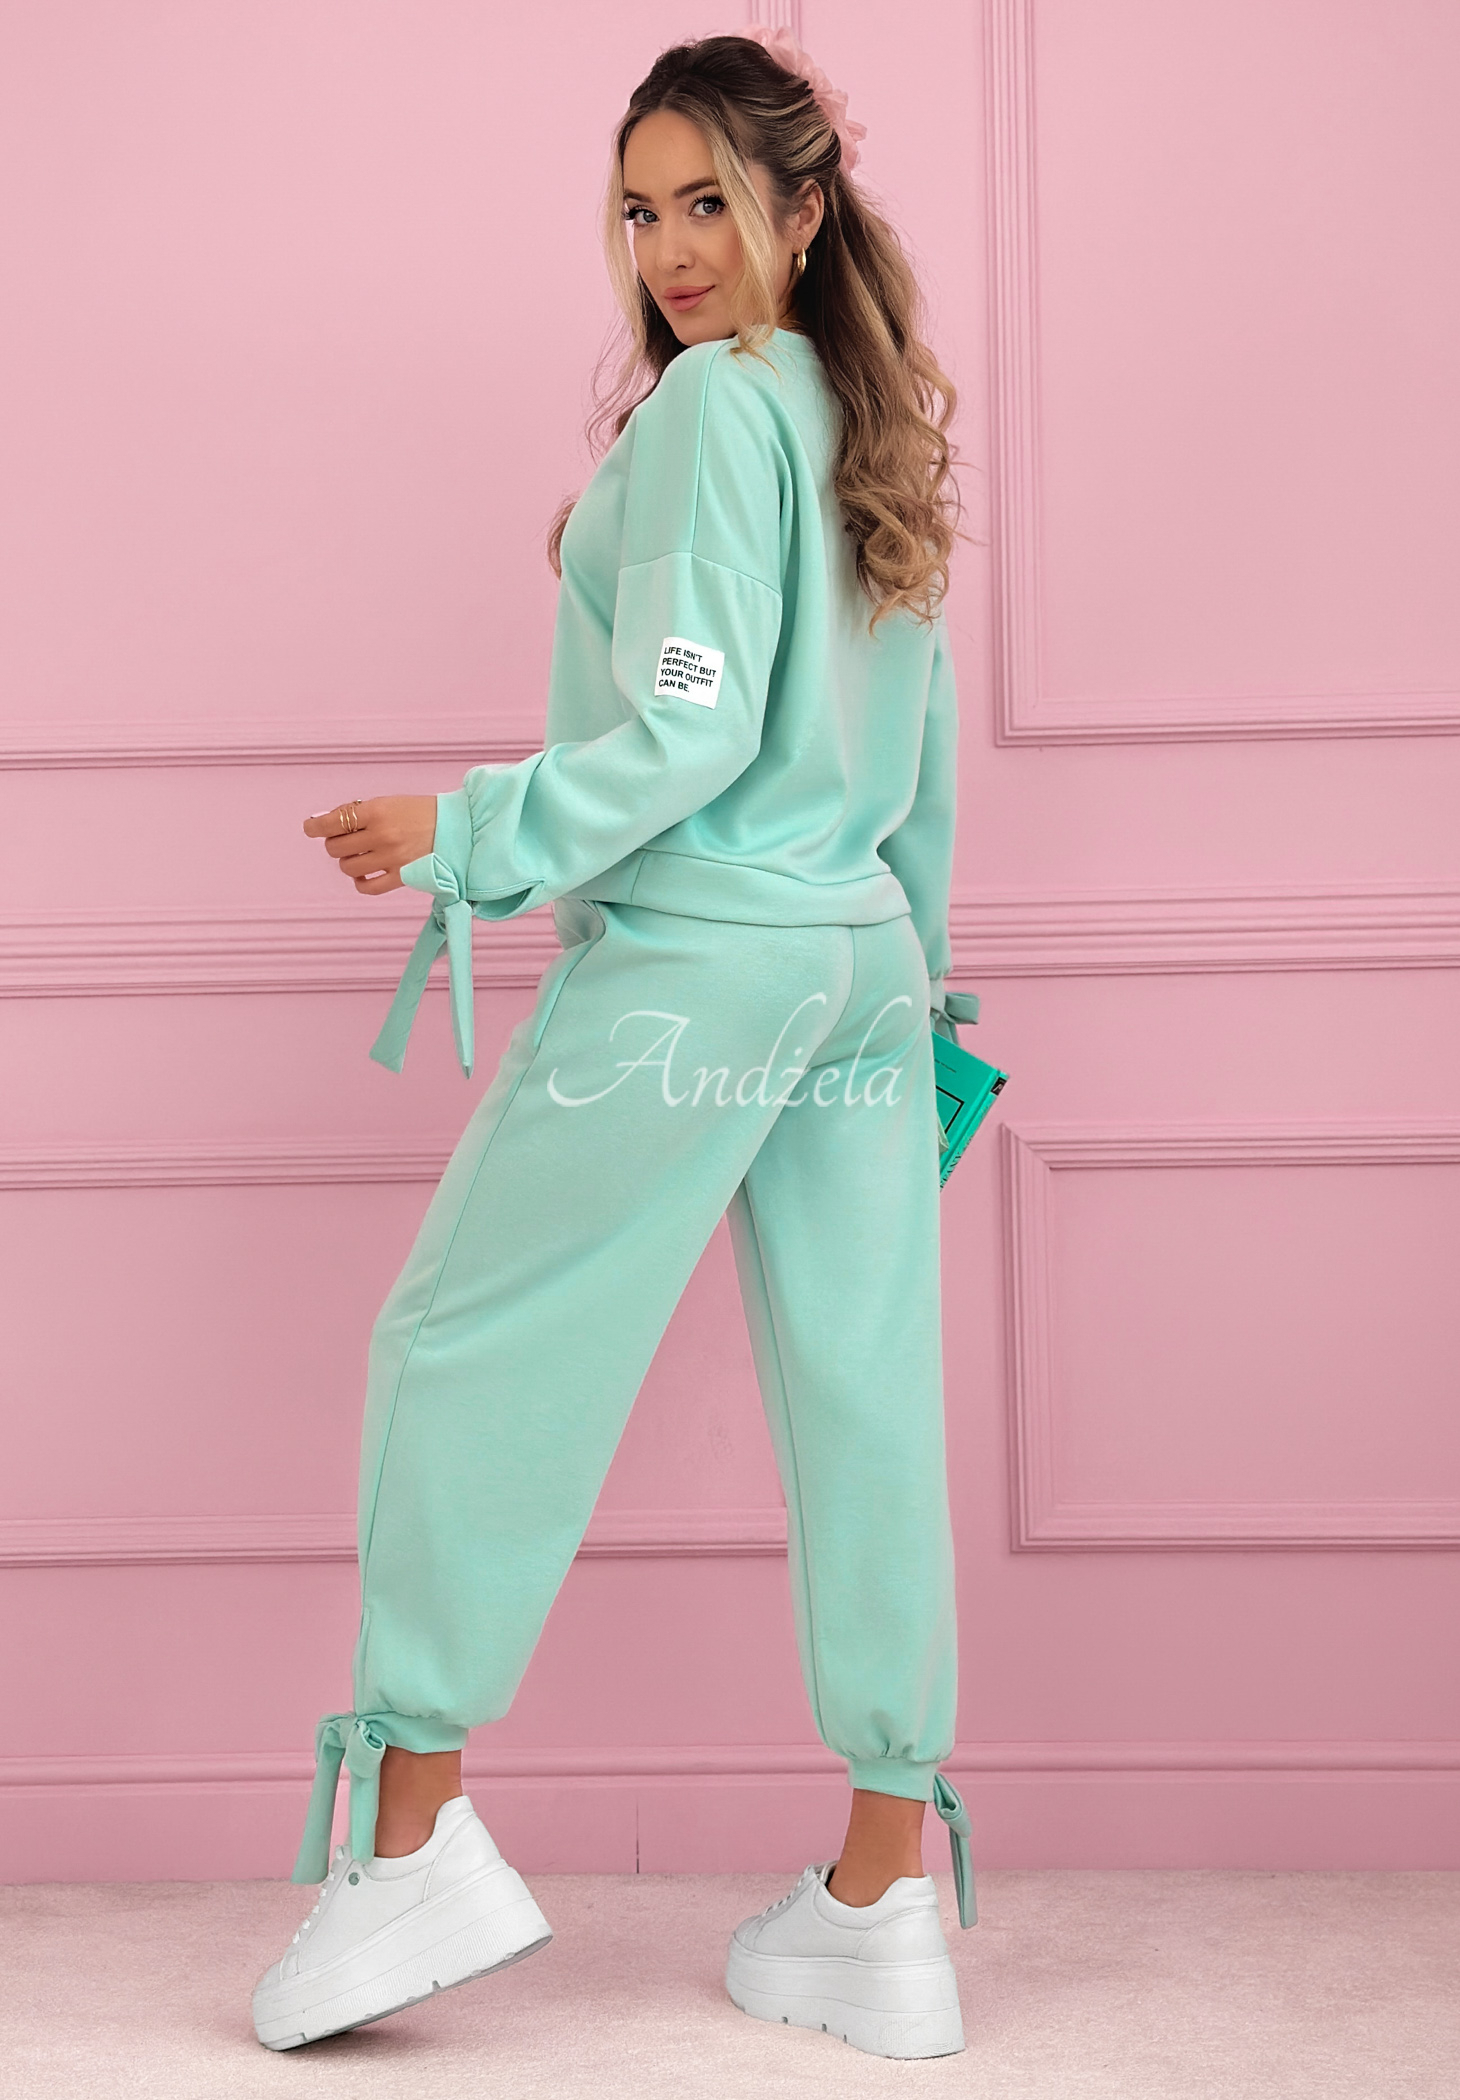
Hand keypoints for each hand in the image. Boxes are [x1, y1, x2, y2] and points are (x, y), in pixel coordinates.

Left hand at [302, 796, 438, 893]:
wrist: (457, 827)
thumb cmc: (421, 812)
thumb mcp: (388, 803)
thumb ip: (358, 813)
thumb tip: (325, 823)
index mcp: (376, 811)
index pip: (331, 823)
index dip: (314, 827)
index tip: (311, 828)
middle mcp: (381, 835)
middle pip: (335, 847)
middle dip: (335, 843)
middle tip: (346, 840)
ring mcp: (391, 858)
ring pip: (348, 867)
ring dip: (348, 862)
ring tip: (359, 856)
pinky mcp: (402, 876)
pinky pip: (368, 887)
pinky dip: (360, 883)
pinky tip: (364, 875)